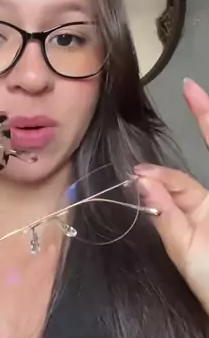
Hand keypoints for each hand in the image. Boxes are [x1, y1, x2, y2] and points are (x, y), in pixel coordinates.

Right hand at [135, 78, 208, 313]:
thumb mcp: (189, 251)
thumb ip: (167, 213)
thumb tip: (142, 179)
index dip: (204, 114)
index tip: (190, 87)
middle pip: (185, 179)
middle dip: (160, 180)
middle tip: (135, 184)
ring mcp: (208, 215)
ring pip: (183, 195)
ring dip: (161, 198)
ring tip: (143, 206)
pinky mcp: (203, 228)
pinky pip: (185, 208)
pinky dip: (167, 206)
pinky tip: (154, 205)